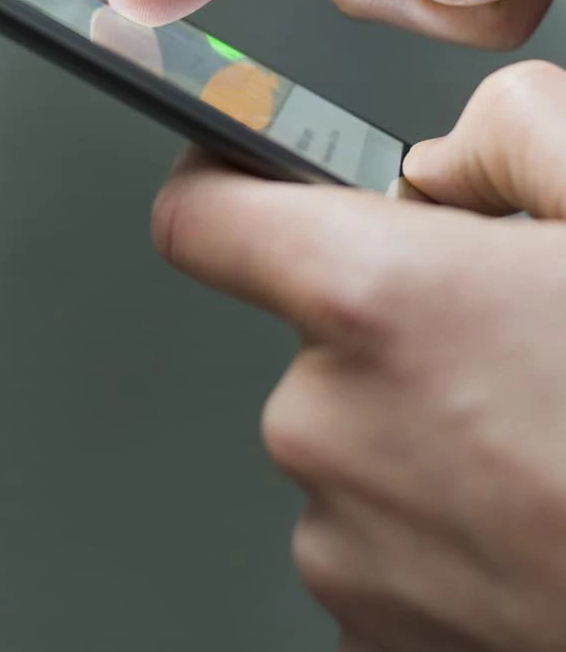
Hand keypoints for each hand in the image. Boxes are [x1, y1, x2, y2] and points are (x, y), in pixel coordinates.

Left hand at [153, 60, 565, 650]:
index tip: (238, 179)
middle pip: (313, 337)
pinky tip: (523, 514)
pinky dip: (434, 522)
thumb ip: (515, 133)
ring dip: (422, 430)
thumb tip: (441, 165)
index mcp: (375, 300)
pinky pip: (374, 535)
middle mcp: (328, 423)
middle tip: (510, 349)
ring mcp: (343, 544)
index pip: (203, 215)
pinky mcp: (369, 631)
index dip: (221, 182)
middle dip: (396, 328)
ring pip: (350, 438)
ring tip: (536, 444)